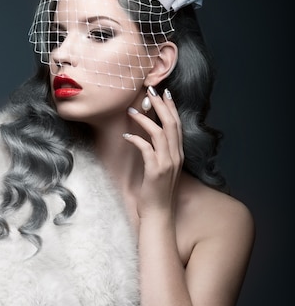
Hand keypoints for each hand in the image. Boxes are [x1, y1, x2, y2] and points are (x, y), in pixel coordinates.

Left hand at [125, 88, 182, 217]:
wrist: (159, 214)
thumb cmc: (157, 193)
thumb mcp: (162, 169)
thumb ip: (160, 153)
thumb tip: (150, 137)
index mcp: (179, 154)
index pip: (177, 125)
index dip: (171, 107)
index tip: (164, 92)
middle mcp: (176, 156)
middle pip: (171, 123)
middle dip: (161, 104)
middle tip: (150, 90)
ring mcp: (167, 163)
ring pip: (159, 133)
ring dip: (145, 119)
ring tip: (132, 110)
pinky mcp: (156, 171)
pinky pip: (146, 149)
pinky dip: (136, 139)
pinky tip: (127, 135)